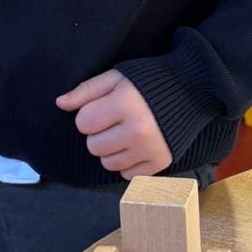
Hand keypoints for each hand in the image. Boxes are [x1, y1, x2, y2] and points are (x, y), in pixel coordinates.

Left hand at [56, 70, 171, 177]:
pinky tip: (136, 145)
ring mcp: (150, 149)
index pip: (83, 123)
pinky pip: (127, 175)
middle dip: (98, 133)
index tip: (104, 108)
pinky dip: (128, 162)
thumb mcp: (116, 76)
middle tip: (115, 121)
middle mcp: (138, 130)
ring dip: (111, 150)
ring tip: (125, 132)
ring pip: (108, 164)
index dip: (89, 114)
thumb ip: (87, 90)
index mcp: (125, 104)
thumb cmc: (148, 81)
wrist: (191, 89)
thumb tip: (60, 103)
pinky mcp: (160, 162)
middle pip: (93, 146)